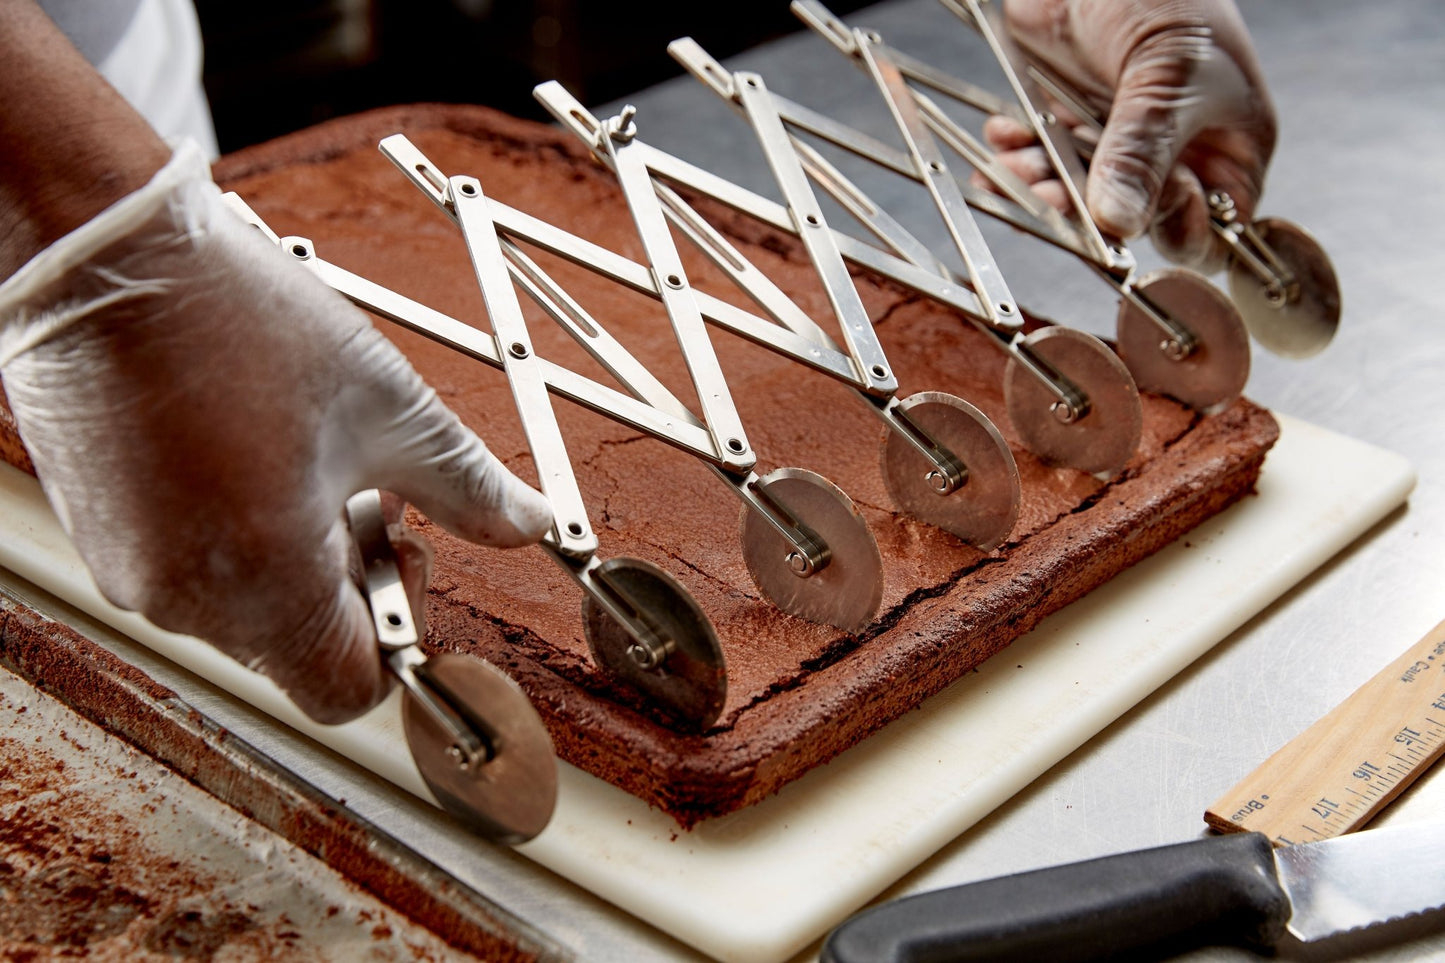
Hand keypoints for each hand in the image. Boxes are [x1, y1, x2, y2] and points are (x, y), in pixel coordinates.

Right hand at [0, 143, 551, 723]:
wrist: (101, 248)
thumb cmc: (239, 317)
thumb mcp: (387, 405)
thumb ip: (467, 486)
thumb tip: (530, 525)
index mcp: (264, 579)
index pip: (348, 690)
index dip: (398, 633)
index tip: (408, 550)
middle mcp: (184, 597)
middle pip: (300, 647)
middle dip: (354, 578)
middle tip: (370, 485)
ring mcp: (129, 569)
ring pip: (247, 608)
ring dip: (299, 553)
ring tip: (312, 457)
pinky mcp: (99, 533)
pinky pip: (190, 571)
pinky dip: (239, 535)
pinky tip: (258, 452)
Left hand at [985, 0, 1276, 271]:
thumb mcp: (1169, 72)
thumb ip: (1143, 151)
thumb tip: (1120, 223)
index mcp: (1229, 146)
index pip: (1207, 226)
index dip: (1170, 230)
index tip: (1129, 222)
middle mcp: (1174, 152)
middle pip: (1133, 219)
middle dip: (1089, 214)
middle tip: (1053, 198)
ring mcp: (1118, 140)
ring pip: (1078, 198)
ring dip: (1042, 188)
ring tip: (1019, 167)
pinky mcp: (1069, 121)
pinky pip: (1041, 163)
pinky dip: (1017, 159)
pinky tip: (1004, 140)